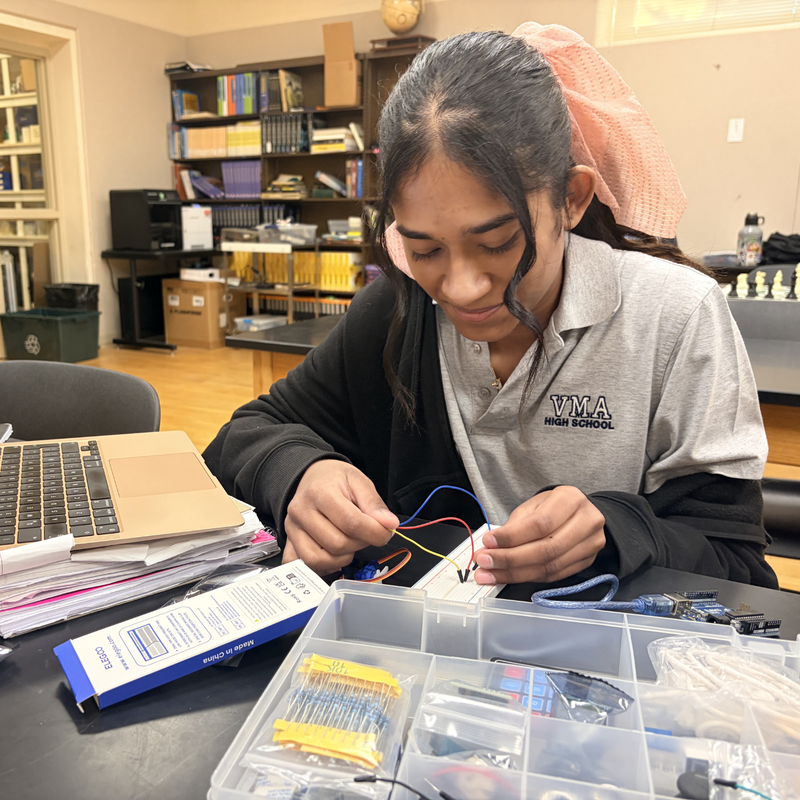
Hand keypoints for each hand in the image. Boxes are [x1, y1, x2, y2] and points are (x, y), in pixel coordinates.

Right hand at [282, 460, 398, 574]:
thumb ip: (375, 504)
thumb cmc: (336, 479)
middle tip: (365, 534)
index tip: (386, 532)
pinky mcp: (289, 543)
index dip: (375, 533)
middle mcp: (301, 511)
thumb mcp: (359, 481)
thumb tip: (390, 525)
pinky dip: (322, 567)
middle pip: (337, 544)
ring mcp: (292, 529)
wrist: (311, 477)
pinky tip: (333, 554)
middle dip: (360, 544)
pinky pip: (304, 565)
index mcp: (320, 492)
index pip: (351, 523)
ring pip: (319, 560)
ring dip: (342, 558)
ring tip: (349, 543)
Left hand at [473, 486, 605, 584]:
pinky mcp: (587, 562)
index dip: (512, 536)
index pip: (541, 523)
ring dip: (514, 574)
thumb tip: (490, 546)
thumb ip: (515, 525)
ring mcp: (590, 544)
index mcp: (570, 499)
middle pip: (546, 549)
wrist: (581, 514)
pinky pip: (553, 576)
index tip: (488, 542)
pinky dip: (527, 578)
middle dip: (510, 559)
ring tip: (490, 574)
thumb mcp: (533, 506)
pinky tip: (508, 577)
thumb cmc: (553, 507)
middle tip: (484, 562)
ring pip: (549, 567)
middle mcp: (587, 521)